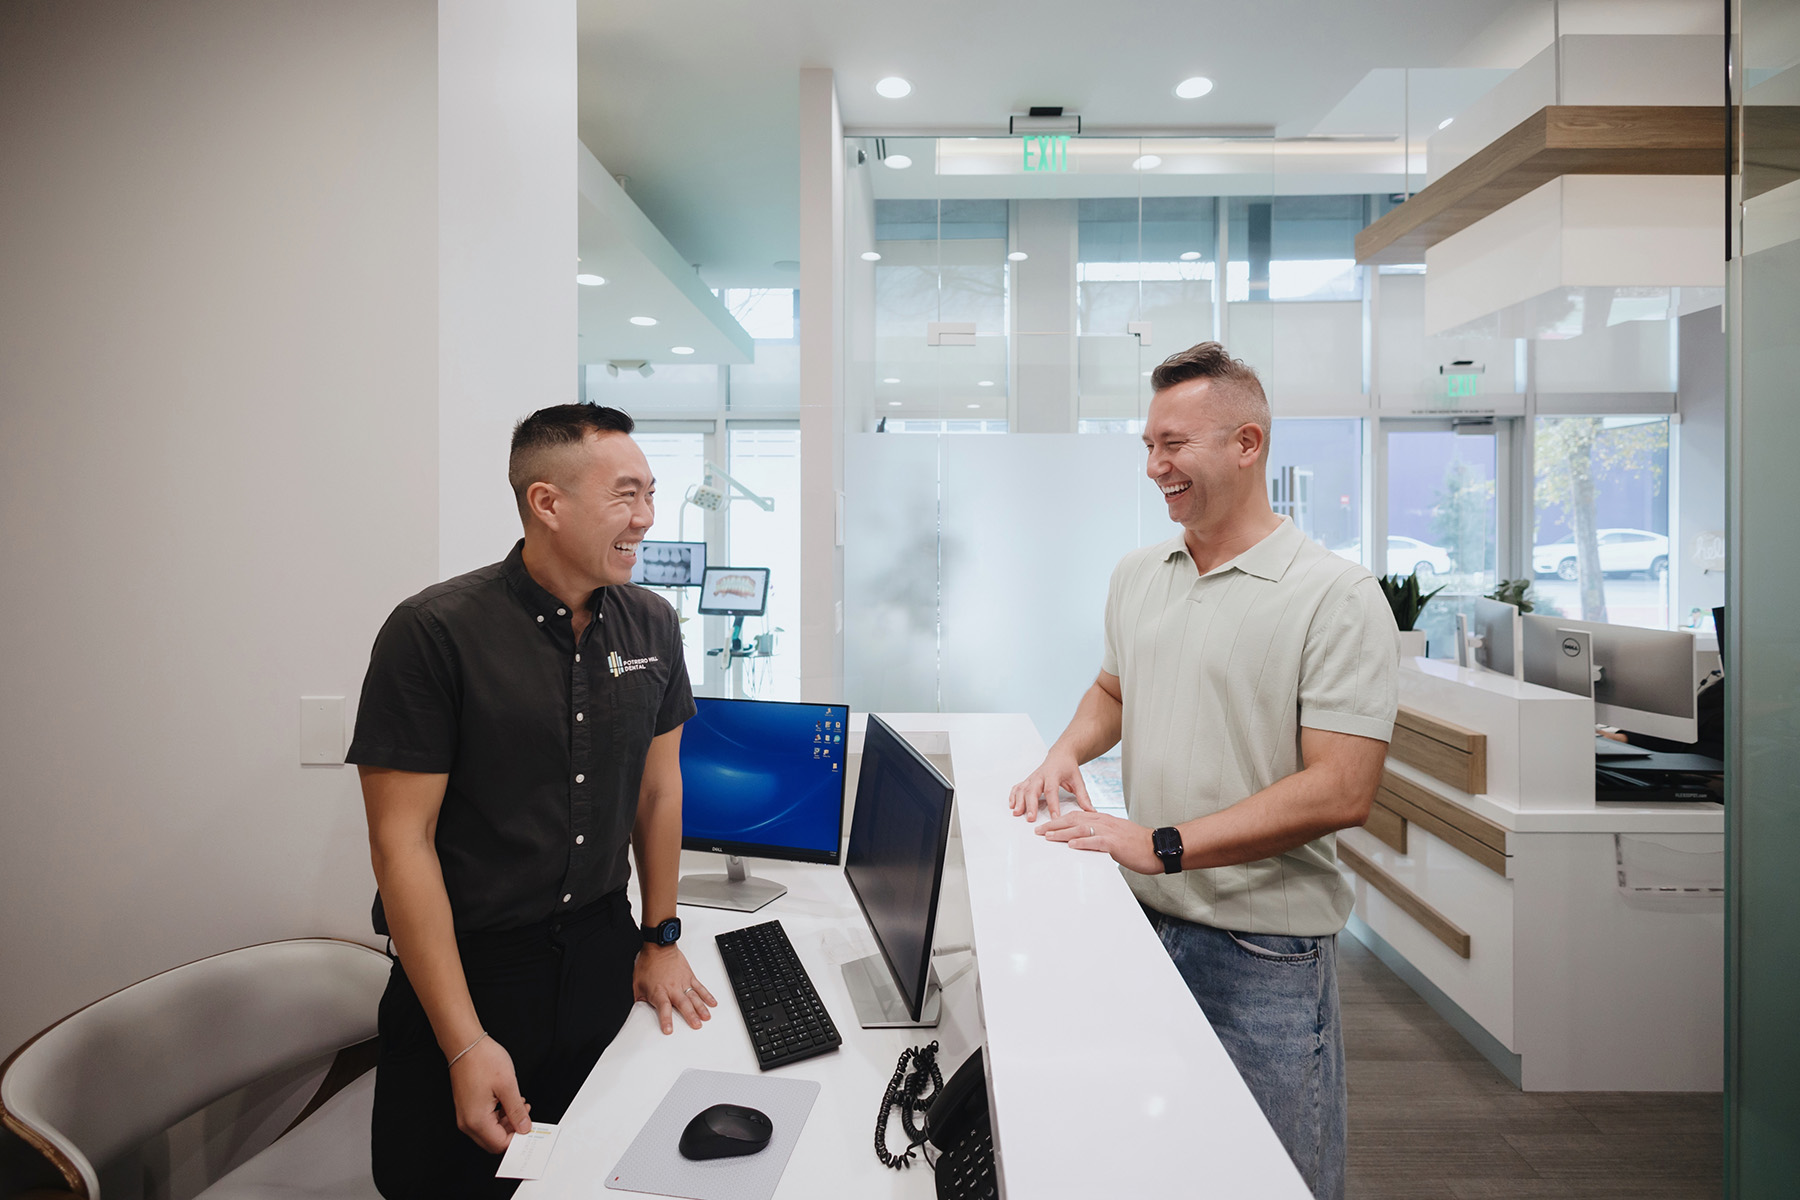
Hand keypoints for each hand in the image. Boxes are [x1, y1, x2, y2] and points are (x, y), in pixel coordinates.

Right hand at [447, 1034, 530, 1153]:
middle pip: (493, 1141)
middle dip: (512, 1131)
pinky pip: (484, 1121)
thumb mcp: (508, 1085)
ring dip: (507, 1122)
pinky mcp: (466, 1107)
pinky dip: (498, 1116)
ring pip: (489, 1132)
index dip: (517, 1139)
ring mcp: (465, 1115)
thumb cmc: (482, 1059)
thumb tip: (524, 1127)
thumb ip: (517, 1110)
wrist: (465, 1044)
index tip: (529, 1130)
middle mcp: (467, 1122)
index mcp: (476, 1120)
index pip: (500, 1144)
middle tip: (525, 1116)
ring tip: (519, 1105)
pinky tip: (508, 1102)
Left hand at [633, 944, 718, 1033]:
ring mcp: (683, 982)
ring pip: (694, 997)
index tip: (669, 1030)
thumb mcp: (637, 983)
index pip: (663, 1008)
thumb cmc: (647, 963)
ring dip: (701, 1008)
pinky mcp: (690, 976)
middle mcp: (672, 988)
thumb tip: (638, 1011)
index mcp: (659, 991)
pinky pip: (700, 987)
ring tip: (706, 1017)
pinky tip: (712, 1003)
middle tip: (696, 1025)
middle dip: (690, 1015)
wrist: (658, 946)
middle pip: (683, 1004)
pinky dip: (707, 995)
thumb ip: (640, 999)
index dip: (666, 1019)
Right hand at [1008, 752, 1094, 821]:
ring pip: (1023, 789)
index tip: (1055, 818)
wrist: (1061, 754)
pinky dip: (1013, 796)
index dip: (1052, 805)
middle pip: (1032, 790)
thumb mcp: (1078, 780)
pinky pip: (1018, 787)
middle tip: (1031, 818)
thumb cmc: (1068, 767)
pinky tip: (1012, 805)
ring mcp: (1032, 778)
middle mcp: (1040, 776)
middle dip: (1031, 805)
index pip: (1051, 791)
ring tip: (1017, 813)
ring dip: (1019, 801)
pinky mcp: (1028, 780)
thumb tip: (1091, 812)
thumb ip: (1083, 797)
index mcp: (1053, 774)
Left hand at [1035, 810, 1160, 874]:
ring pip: (1081, 828)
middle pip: (1074, 819)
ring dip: (1062, 832)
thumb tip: (1086, 842)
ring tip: (1047, 836)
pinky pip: (1096, 841)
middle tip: (1038, 830)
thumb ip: (1101, 836)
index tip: (1045, 825)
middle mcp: (1104, 822)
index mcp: (1104, 820)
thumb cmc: (1139, 845)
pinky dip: (1082, 842)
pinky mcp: (1115, 843)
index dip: (1059, 819)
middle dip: (1054, 824)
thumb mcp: (1116, 837)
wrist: (1159, 847)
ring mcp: (1110, 832)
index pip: (1077, 816)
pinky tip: (1071, 844)